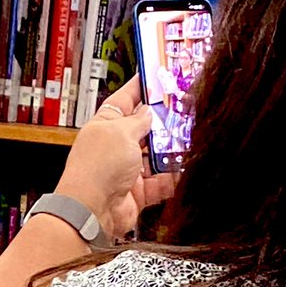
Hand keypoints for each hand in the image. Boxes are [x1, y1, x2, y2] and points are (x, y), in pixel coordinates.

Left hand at [54, 76, 175, 240]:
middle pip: (144, 129)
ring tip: (193, 137)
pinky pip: (161, 182)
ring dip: (172, 150)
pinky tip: (188, 167)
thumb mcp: (121, 133)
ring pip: (156, 156)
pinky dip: (174, 177)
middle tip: (186, 109)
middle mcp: (115, 147)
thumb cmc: (97, 168)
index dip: (140, 88)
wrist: (93, 210)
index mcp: (105, 126)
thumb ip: (138, 121)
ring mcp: (127, 170)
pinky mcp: (138, 192)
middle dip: (164, 121)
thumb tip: (148, 111)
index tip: (156, 75)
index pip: (125, 100)